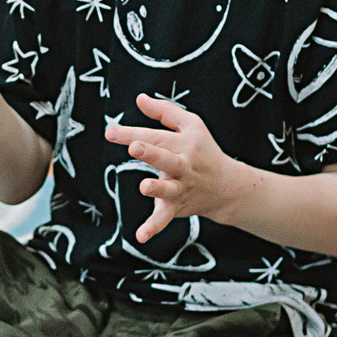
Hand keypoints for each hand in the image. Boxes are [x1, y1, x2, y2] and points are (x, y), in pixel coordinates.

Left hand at [102, 94, 246, 243]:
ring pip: (168, 188)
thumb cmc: (203, 150)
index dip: (131, 133)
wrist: (226, 186)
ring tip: (145, 187)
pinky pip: (165, 218)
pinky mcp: (176, 206)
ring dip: (157, 188)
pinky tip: (140, 237)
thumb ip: (164, 111)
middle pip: (165, 157)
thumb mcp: (191, 125)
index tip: (110, 132)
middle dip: (151, 152)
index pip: (154, 136)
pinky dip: (154, 228)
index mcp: (183, 143)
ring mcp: (180, 187)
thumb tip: (139, 99)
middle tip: (134, 147)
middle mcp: (183, 165)